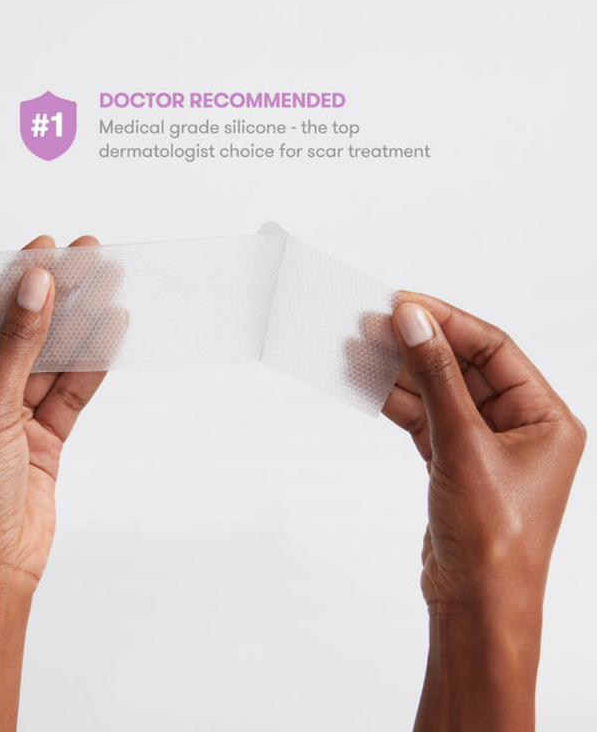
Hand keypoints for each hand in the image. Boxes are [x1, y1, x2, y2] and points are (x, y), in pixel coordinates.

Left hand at [0, 235, 107, 731]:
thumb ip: (15, 347)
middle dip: (55, 297)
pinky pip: (68, 395)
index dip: (10, 282)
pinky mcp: (41, 441)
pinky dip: (90, 367)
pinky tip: (110, 336)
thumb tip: (33, 288)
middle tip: (89, 257)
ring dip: (80, 327)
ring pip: (49, 363)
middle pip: (19, 335)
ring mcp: (9, 421)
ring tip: (111, 286)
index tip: (44, 250)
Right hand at [384, 292, 585, 729]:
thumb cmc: (493, 537)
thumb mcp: (462, 444)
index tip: (405, 303)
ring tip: (362, 349)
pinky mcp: (455, 464)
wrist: (476, 604)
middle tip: (375, 322)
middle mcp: (520, 427)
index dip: (448, 321)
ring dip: (403, 372)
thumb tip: (412, 322)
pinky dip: (399, 402)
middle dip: (419, 345)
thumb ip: (435, 377)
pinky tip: (371, 385)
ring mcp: (485, 446)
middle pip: (463, 367)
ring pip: (439, 393)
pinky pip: (425, 418)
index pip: (494, 349)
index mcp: (546, 417)